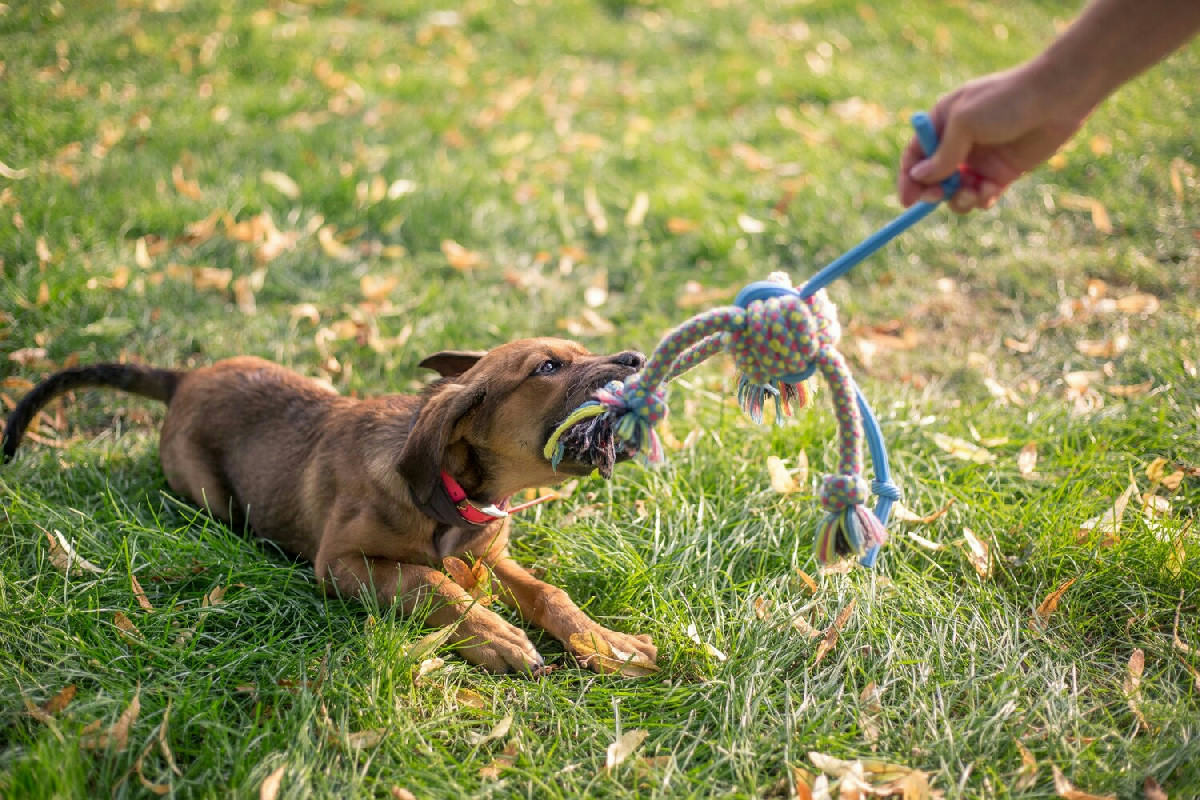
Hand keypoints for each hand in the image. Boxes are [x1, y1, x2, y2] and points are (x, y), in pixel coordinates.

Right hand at [898, 64, 1090, 212]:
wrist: (1057, 96)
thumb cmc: (1007, 100)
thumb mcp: (965, 123)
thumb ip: (942, 154)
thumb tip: (918, 178)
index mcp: (943, 123)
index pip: (916, 155)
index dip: (908, 178)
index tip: (907, 200)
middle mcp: (959, 143)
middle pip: (933, 178)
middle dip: (934, 192)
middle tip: (940, 196)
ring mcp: (981, 159)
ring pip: (957, 191)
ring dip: (959, 199)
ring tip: (972, 193)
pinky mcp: (1003, 172)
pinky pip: (982, 195)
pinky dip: (982, 198)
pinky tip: (991, 190)